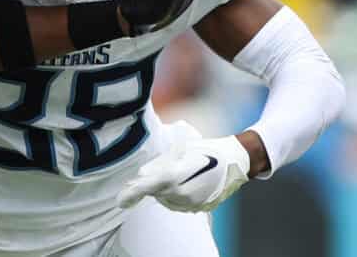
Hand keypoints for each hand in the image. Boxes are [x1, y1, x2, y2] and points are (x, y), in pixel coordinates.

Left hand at [116, 124, 250, 212]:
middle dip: (149, 184)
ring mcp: (194, 203)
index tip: (120, 200)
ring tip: (174, 173)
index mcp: (180, 176)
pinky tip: (178, 184)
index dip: (135, 192)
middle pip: (157, 192)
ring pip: (167, 200)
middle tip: (148, 174)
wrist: (236, 161)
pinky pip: (178, 204)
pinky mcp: (200, 208)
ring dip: (162, 190)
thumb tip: (143, 174)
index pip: (152, 185)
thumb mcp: (183, 148)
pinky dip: (173, 195)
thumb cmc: (207, 148)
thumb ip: (161, 162)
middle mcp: (186, 194)